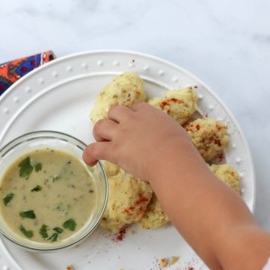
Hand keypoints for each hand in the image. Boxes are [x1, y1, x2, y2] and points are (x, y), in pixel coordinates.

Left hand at [83, 102, 198, 180]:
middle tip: (116, 131)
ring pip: (100, 125)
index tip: (134, 123)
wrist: (172, 159)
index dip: (132, 115)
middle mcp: (133, 120)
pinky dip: (89, 155)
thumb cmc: (180, 149)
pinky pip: (94, 149)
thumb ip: (167, 133)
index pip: (135, 108)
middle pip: (115, 111)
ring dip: (99, 133)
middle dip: (113, 120)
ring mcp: (122, 134)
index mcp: (150, 113)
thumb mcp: (177, 132)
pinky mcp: (114, 150)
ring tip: (101, 141)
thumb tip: (169, 141)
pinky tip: (90, 161)